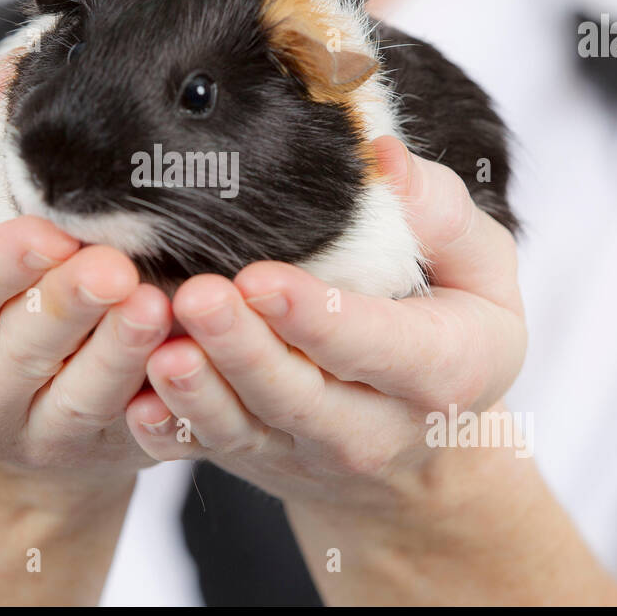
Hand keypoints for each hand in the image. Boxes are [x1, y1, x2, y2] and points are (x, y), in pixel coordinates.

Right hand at [0, 57, 172, 495]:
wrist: (2, 349)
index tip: (44, 236)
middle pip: (5, 362)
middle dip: (62, 314)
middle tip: (116, 271)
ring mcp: (20, 438)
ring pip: (72, 406)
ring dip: (118, 356)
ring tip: (159, 305)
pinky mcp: (88, 453)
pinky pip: (130, 435)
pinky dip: (162, 402)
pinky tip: (190, 361)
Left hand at [124, 135, 526, 514]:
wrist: (425, 449)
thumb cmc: (452, 331)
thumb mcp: (481, 273)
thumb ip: (442, 215)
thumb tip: (384, 157)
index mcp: (436, 372)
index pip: (373, 344)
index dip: (315, 316)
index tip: (261, 278)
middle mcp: (370, 427)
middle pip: (297, 395)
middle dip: (242, 349)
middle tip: (195, 297)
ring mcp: (306, 450)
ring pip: (244, 428)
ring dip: (197, 392)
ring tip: (159, 348)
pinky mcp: (257, 458)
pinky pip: (208, 451)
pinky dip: (171, 431)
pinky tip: (135, 402)